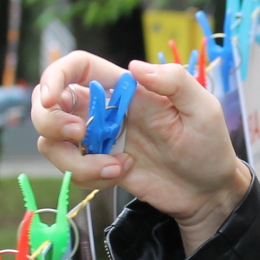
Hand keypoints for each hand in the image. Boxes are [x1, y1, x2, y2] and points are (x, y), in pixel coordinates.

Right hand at [32, 53, 247, 253]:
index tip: (52, 100)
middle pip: (49, 103)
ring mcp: (99, 140)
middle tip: (80, 136)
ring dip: (73, 159)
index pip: (77, 67)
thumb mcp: (203, 109)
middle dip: (50, 121)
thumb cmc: (209, 146)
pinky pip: (72, 169)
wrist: (208, 193)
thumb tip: (134, 66)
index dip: (54, 76)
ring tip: (115, 167)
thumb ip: (175, 81)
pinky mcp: (98, 166)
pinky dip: (89, 176)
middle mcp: (106, 110)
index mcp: (126, 88)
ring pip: (52, 142)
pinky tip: (121, 174)